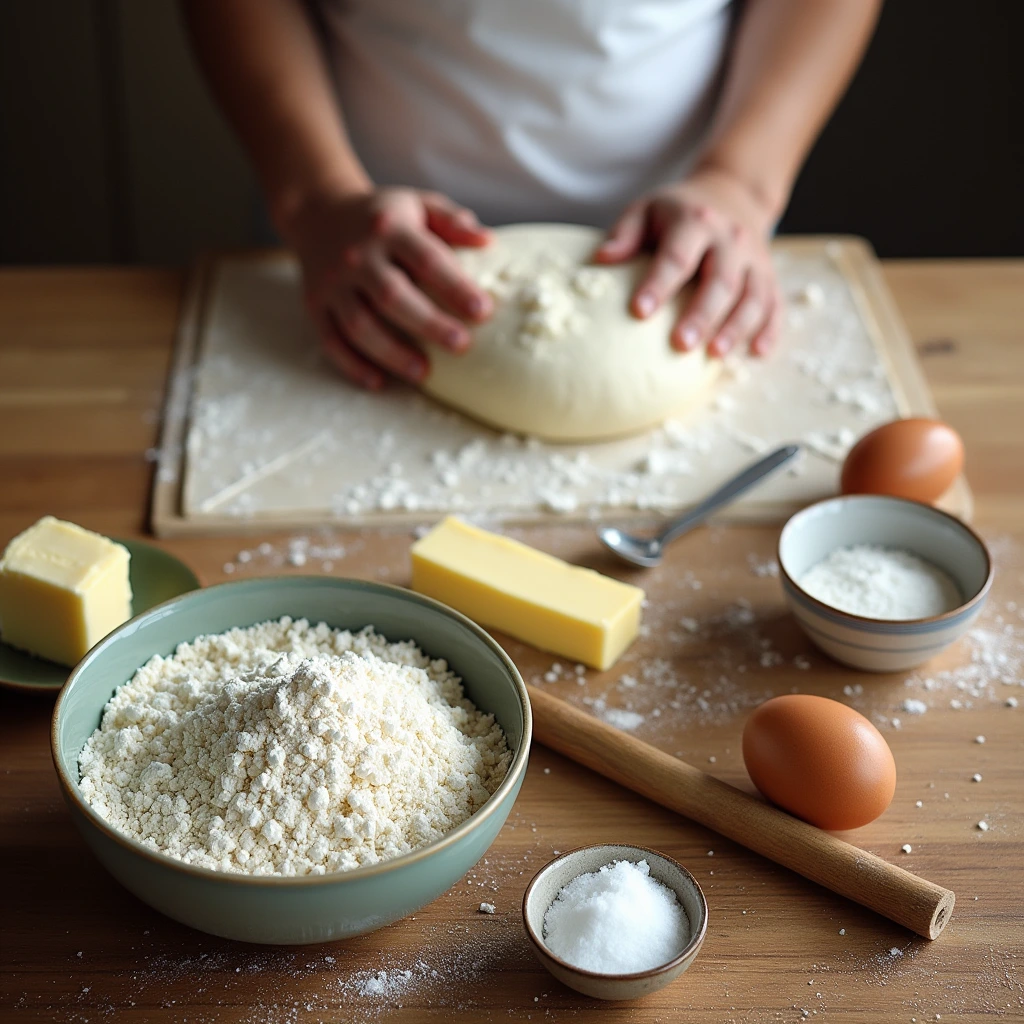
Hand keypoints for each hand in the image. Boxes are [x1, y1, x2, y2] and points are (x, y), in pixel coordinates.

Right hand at [278, 186, 492, 388]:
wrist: (318, 212)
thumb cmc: (383, 216)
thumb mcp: (418, 204)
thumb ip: (452, 221)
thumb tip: (487, 242)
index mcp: (389, 228)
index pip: (426, 259)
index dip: (455, 287)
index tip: (483, 312)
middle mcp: (357, 255)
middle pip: (392, 295)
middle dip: (428, 324)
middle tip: (461, 345)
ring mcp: (333, 282)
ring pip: (359, 324)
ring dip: (391, 353)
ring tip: (423, 374)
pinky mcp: (315, 305)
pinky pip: (331, 340)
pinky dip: (353, 365)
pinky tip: (379, 382)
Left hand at [596, 166, 781, 357]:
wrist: (731, 194)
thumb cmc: (676, 213)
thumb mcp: (646, 209)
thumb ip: (625, 233)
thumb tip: (601, 259)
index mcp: (695, 221)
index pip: (677, 256)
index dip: (658, 284)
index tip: (639, 311)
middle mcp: (730, 239)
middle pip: (720, 280)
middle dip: (702, 314)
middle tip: (680, 345)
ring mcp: (754, 259)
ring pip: (752, 296)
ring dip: (736, 327)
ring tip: (715, 355)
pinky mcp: (769, 276)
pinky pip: (774, 305)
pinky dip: (768, 330)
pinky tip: (756, 354)